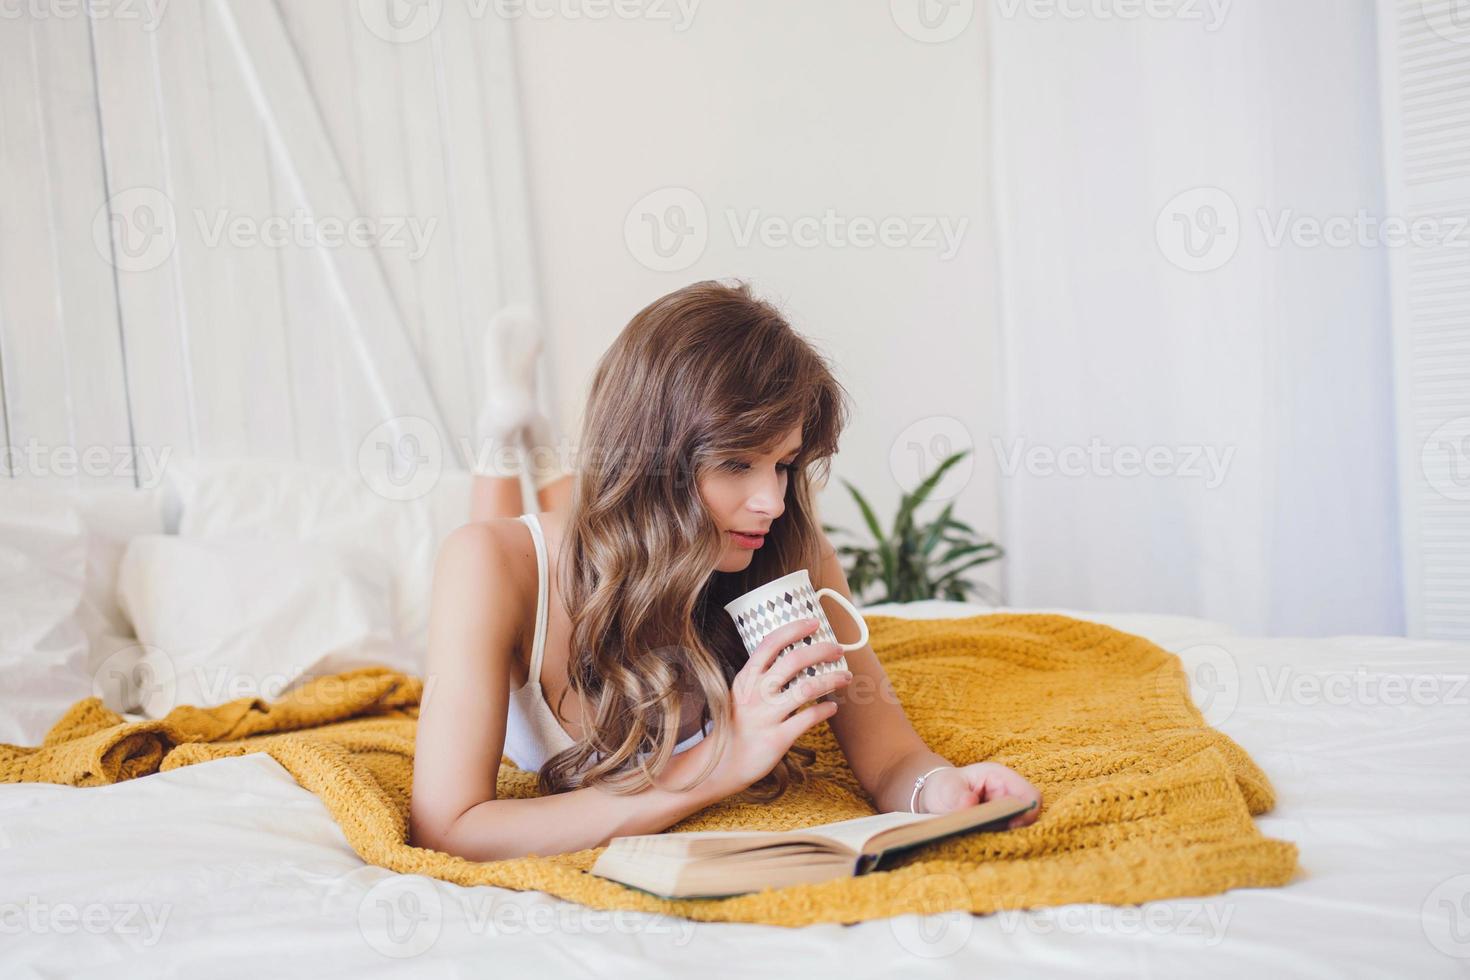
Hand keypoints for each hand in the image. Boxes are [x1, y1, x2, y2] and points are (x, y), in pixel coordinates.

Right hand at [705, 617, 852, 794]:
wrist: (720, 765)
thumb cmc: (736, 726)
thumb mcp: (741, 695)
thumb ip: (761, 678)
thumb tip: (794, 658)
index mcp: (745, 679)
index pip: (770, 644)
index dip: (794, 629)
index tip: (814, 622)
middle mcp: (755, 694)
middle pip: (793, 661)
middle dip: (821, 650)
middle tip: (837, 649)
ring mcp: (765, 716)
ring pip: (807, 688)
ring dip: (832, 678)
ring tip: (846, 676)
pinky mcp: (777, 739)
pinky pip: (809, 718)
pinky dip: (826, 709)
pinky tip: (833, 707)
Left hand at [919, 762, 1041, 829]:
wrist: (936, 796)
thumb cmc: (944, 787)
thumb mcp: (946, 787)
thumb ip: (956, 795)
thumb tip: (970, 804)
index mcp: (1001, 778)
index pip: (1031, 796)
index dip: (1027, 812)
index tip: (1011, 825)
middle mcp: (1008, 796)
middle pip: (1027, 817)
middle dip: (1012, 829)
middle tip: (986, 834)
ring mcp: (1005, 813)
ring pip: (1017, 830)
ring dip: (1002, 837)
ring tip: (976, 836)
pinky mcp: (998, 827)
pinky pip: (1004, 837)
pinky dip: (994, 841)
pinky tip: (976, 841)